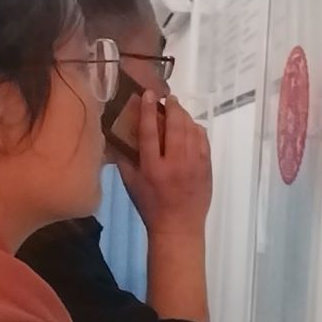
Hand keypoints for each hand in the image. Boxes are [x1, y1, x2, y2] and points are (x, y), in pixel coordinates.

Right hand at [118, 95, 211, 235]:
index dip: (148, 110)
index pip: (150, 132)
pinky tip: (191, 126)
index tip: (148, 94)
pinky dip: (197, 129)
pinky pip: (204, 141)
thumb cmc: (151, 206)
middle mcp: (175, 164)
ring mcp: (194, 165)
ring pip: (192, 131)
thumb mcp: (131, 185)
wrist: (178, 227)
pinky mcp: (207, 168)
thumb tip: (115, 136)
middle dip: (172, 107)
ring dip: (184, 116)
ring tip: (178, 109)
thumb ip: (124, 160)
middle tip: (168, 98)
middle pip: (175, 126)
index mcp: (153, 168)